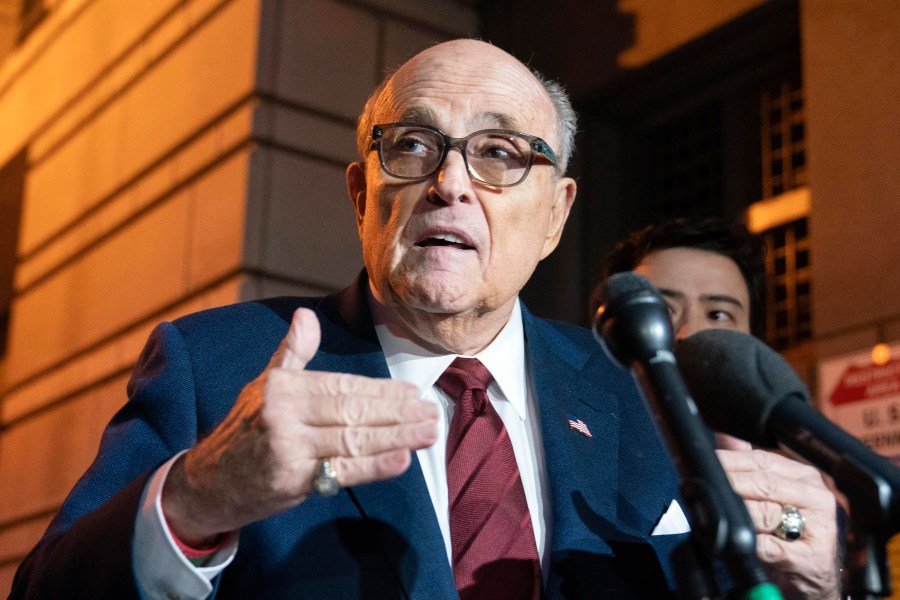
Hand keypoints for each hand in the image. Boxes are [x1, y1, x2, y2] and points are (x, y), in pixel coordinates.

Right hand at [162, 307, 438, 545]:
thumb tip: (305, 315)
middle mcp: (284, 413)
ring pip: (354, 439)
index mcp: (283, 387)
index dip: (381, 390)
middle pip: (353, 411)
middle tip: (431, 412)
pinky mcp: (292, 480)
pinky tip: (403, 460)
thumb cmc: (246, 430)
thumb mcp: (264, 385)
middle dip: (397, 413)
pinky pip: (342, 472)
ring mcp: (288, 447)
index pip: (343, 386)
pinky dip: (375, 466)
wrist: (208, 482)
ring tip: (429, 432)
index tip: (413, 393)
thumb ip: (292, 353)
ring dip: (398, 436)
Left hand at [716, 434, 839, 599]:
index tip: (707, 463)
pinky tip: (740, 543)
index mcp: (805, 477)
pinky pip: (771, 547)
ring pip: (766, 513)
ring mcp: (818, 528)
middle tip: (706, 486)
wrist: (814, 579)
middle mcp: (817, 498)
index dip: (730, 461)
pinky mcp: (813, 558)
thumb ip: (749, 463)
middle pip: (763, 484)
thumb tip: (724, 434)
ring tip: (719, 512)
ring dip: (737, 514)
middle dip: (729, 484)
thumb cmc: (791, 534)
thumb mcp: (773, 496)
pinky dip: (751, 545)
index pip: (762, 460)